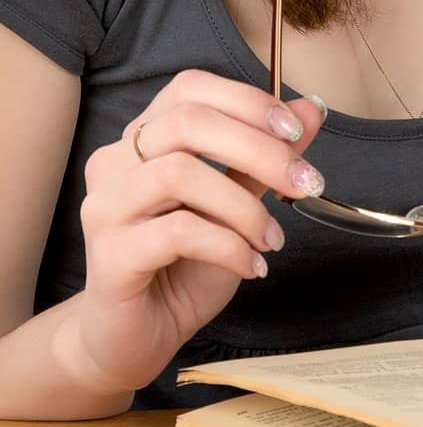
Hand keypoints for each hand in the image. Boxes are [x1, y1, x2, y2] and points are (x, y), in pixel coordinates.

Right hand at [72, 70, 329, 395]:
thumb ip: (267, 157)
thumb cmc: (185, 266)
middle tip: (303, 183)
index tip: (295, 131)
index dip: (246, 101)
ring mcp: (106, 207)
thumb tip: (312, 108)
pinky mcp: (108, 254)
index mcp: (143, 138)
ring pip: (179, 174)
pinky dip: (228, 246)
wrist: (137, 338)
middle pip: (187, 122)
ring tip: (272, 239)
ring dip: (244, 206)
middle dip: (259, 149)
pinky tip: (251, 267)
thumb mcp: (238, 205)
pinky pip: (177, 232)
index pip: (188, 88)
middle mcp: (115, 162)